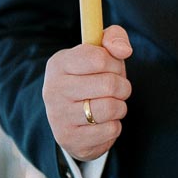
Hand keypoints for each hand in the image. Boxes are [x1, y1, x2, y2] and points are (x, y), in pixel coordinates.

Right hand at [42, 25, 132, 162]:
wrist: (73, 117)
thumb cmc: (92, 77)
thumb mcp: (101, 51)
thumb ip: (114, 38)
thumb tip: (124, 51)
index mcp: (59, 63)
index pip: (99, 58)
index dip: (115, 62)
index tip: (112, 67)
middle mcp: (53, 89)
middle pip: (109, 84)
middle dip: (123, 86)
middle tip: (117, 89)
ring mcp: (59, 116)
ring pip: (112, 108)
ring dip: (120, 106)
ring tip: (111, 104)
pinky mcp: (69, 139)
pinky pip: (111, 130)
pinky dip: (114, 125)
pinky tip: (103, 122)